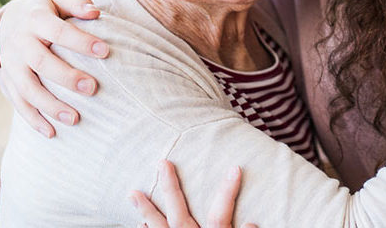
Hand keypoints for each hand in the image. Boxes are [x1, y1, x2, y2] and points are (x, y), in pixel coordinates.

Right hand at [0, 0, 106, 136]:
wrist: (9, 21)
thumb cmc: (47, 11)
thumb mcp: (58, 0)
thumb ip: (76, 4)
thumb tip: (96, 12)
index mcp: (35, 20)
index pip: (59, 31)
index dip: (80, 41)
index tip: (106, 51)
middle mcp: (20, 43)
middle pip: (41, 63)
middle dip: (66, 77)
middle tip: (93, 88)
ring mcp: (12, 65)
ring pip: (27, 89)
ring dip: (50, 106)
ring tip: (76, 119)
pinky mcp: (9, 81)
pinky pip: (18, 103)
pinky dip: (33, 119)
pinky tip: (52, 132)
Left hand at [130, 160, 256, 227]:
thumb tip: (252, 221)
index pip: (221, 211)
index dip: (228, 189)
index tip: (235, 168)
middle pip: (179, 211)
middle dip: (170, 186)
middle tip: (162, 163)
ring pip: (158, 226)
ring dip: (145, 209)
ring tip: (133, 193)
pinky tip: (140, 224)